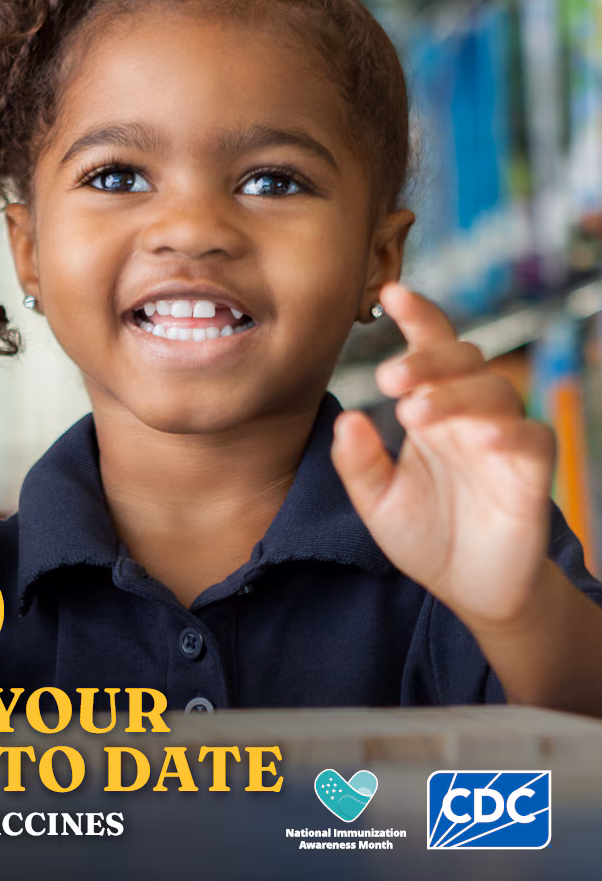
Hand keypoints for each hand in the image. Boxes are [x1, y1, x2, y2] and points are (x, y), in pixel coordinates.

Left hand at [330, 283, 555, 631]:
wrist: (469, 588)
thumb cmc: (425, 534)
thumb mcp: (377, 502)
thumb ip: (359, 464)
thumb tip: (347, 419)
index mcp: (430, 409)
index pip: (429, 350)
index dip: (418, 317)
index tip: (392, 292)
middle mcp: (468, 414)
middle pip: (462, 360)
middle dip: (427, 359)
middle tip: (389, 378)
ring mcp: (502, 440)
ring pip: (495, 390)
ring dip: (454, 394)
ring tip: (414, 413)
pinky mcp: (532, 473)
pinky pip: (531, 439)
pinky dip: (509, 433)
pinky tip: (481, 439)